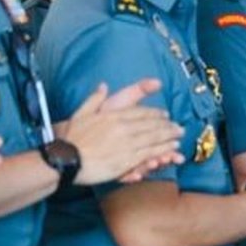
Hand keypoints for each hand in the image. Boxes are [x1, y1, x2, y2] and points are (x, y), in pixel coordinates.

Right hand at [59, 82, 184, 185]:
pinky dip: (162, 151)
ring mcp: (126, 145)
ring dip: (169, 138)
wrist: (65, 159)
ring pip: (154, 139)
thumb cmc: (71, 138)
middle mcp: (123, 128)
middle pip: (152, 125)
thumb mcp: (81, 112)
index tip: (164, 114)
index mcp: (114, 116)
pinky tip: (171, 150)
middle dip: (168, 126)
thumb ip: (95, 98)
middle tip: (179, 127)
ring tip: (179, 137)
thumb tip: (103, 85)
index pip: (141, 112)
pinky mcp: (126, 161)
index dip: (155, 114)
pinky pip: (148, 154)